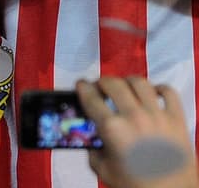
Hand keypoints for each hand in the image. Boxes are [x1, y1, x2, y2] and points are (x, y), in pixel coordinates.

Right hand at [77, 77, 198, 187]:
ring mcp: (158, 115)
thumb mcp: (104, 170)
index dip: (82, 87)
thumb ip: (94, 149)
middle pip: (113, 84)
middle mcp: (133, 116)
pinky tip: (152, 94)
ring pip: (140, 83)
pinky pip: (169, 92)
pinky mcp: (177, 119)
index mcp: (112, 128)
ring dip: (127, 82)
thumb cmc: (135, 185)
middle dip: (102, 82)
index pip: (90, 97)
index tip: (80, 84)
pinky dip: (159, 88)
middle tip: (101, 88)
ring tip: (125, 88)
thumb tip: (94, 137)